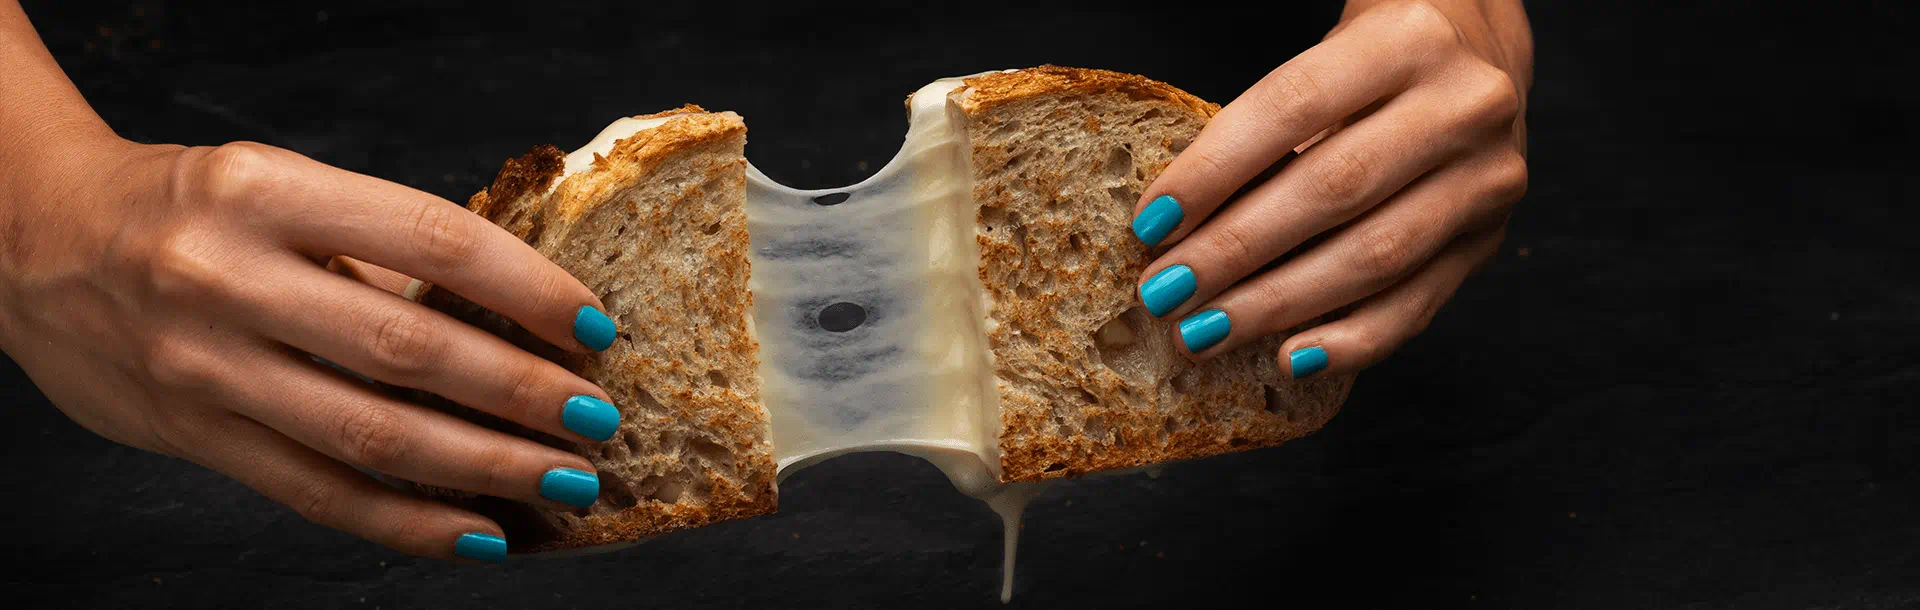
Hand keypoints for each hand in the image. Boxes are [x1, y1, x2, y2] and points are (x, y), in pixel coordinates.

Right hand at [0, 137, 623, 561]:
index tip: (594, 326)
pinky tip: (479, 533)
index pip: (433, 240)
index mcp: (270, 194)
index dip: (526, 290)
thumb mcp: (279, 191)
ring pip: (370, 434)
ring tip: (564, 480)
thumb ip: (377, 248)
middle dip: (521, 393)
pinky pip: (317, 493)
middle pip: (409, 348)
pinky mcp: (193, 435)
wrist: (30, 242)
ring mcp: (205, 365)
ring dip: (484, 466)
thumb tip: (515, 317)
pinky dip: (407, 523)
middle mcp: (230, 277)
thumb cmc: (186, 211)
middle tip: (599, 419)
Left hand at [1130, 0, 1531, 377]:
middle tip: (1165, 293)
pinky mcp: (1489, 239)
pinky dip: (1350, 340)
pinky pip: (1417, 304)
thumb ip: (1268, 130)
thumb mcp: (1326, 62)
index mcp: (1407, 39)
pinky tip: (1291, 358)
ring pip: (1375, 256)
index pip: (1293, 107)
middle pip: (1333, 190)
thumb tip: (1175, 226)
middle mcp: (1463, 105)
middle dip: (1235, 251)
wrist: (1479, 54)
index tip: (1152, 222)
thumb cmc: (1372, 63)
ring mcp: (1486, 177)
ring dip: (1277, 305)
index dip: (1216, 169)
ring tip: (1204, 331)